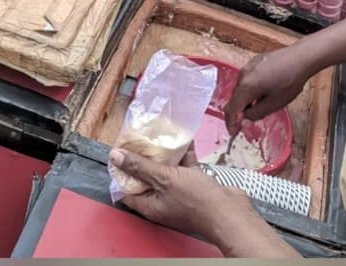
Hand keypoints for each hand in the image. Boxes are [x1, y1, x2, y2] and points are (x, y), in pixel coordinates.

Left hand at [110, 145, 251, 239]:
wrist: (231, 211)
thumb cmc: (197, 200)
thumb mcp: (163, 179)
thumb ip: (139, 166)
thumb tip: (115, 156)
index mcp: (150, 205)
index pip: (127, 189)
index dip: (120, 172)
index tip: (118, 153)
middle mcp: (163, 201)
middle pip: (146, 178)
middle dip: (142, 158)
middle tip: (137, 138)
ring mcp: (179, 194)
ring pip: (167, 171)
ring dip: (163, 154)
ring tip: (157, 134)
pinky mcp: (195, 186)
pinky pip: (185, 167)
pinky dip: (183, 154)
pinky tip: (183, 138)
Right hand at [223, 46, 311, 133]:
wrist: (300, 58)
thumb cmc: (290, 81)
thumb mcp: (274, 104)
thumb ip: (256, 114)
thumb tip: (243, 122)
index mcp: (245, 86)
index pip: (231, 108)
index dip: (230, 122)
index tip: (234, 131)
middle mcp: (242, 75)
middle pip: (235, 98)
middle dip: (240, 111)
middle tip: (248, 121)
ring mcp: (247, 67)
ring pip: (241, 88)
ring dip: (246, 100)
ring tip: (261, 106)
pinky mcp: (253, 62)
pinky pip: (247, 79)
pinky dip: (251, 89)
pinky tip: (265, 91)